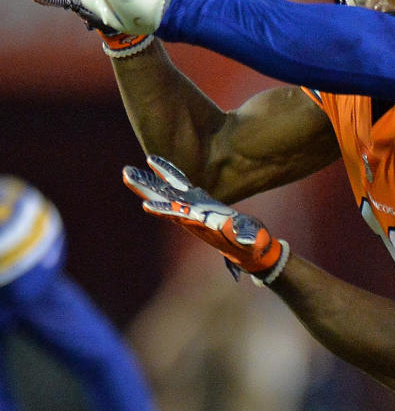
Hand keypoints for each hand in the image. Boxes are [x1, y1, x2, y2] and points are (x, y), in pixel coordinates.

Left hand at [123, 155, 288, 283]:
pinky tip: (155, 163)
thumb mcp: (253, 240)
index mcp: (202, 224)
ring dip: (149, 181)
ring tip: (129, 170)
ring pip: (166, 192)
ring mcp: (193, 207)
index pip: (180, 217)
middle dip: (145, 189)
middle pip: (164, 201)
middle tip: (126, 174)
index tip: (145, 205)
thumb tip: (244, 237)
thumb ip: (248, 236)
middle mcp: (191, 216)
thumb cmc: (252, 243)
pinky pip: (179, 184)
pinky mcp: (198, 200)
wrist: (249, 247)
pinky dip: (168, 173)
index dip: (164, 211)